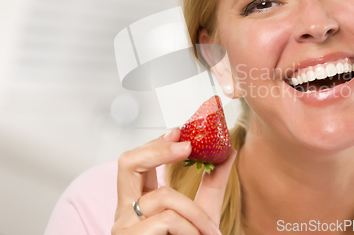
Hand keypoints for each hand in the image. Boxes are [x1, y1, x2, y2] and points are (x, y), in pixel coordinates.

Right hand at [112, 128, 236, 234]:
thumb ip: (212, 182)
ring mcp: (124, 227)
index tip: (179, 129)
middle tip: (186, 143)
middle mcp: (124, 212)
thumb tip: (229, 150)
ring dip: (196, 214)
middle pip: (127, 164)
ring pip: (164, 197)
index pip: (136, 164)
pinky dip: (191, 229)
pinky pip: (168, 220)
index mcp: (138, 203)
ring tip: (209, 233)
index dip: (155, 143)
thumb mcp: (203, 213)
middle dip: (157, 148)